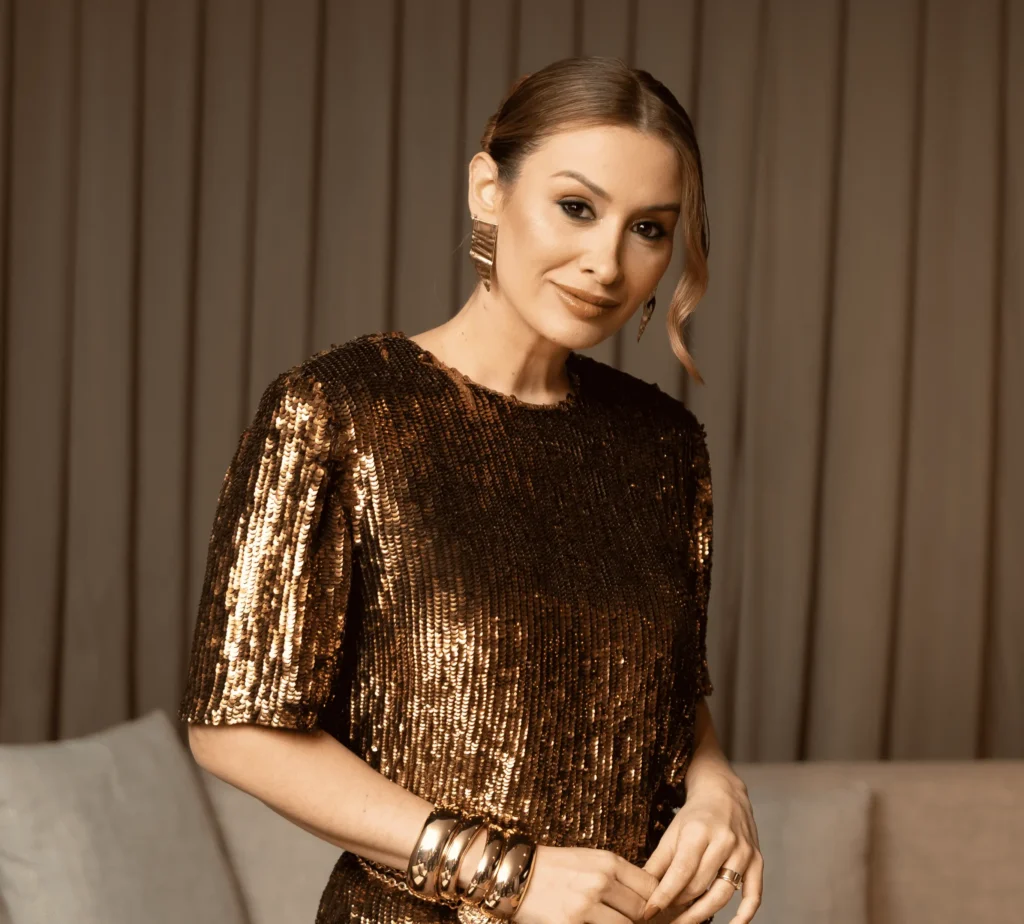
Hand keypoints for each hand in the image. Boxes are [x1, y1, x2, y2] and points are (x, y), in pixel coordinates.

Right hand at [511, 844, 659, 923]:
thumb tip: (646, 897)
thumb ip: (617, 875)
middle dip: (639, 919)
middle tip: (630, 919)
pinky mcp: (571, 923)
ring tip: (607, 920)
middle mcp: (600, 881)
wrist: (517, 873)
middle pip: (640, 910)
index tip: (649, 909)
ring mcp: (586, 904)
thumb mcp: (590, 860)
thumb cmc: (555, 867)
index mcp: (608, 862)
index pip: (650, 886)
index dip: (653, 901)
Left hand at [640, 772, 762, 922]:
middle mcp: (724, 841)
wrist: (724, 792)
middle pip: (700, 886)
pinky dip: (744, 915)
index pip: (680, 872)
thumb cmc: (695, 815)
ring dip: (703, 914)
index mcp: (698, 831)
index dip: (664, 895)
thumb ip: (658, 862)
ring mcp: (743, 852)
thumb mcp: (672, 832)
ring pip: (723, 894)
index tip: (649, 912)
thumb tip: (641, 889)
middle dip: (680, 907)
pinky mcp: (757, 860)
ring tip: (685, 923)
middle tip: (665, 918)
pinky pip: (754, 894)